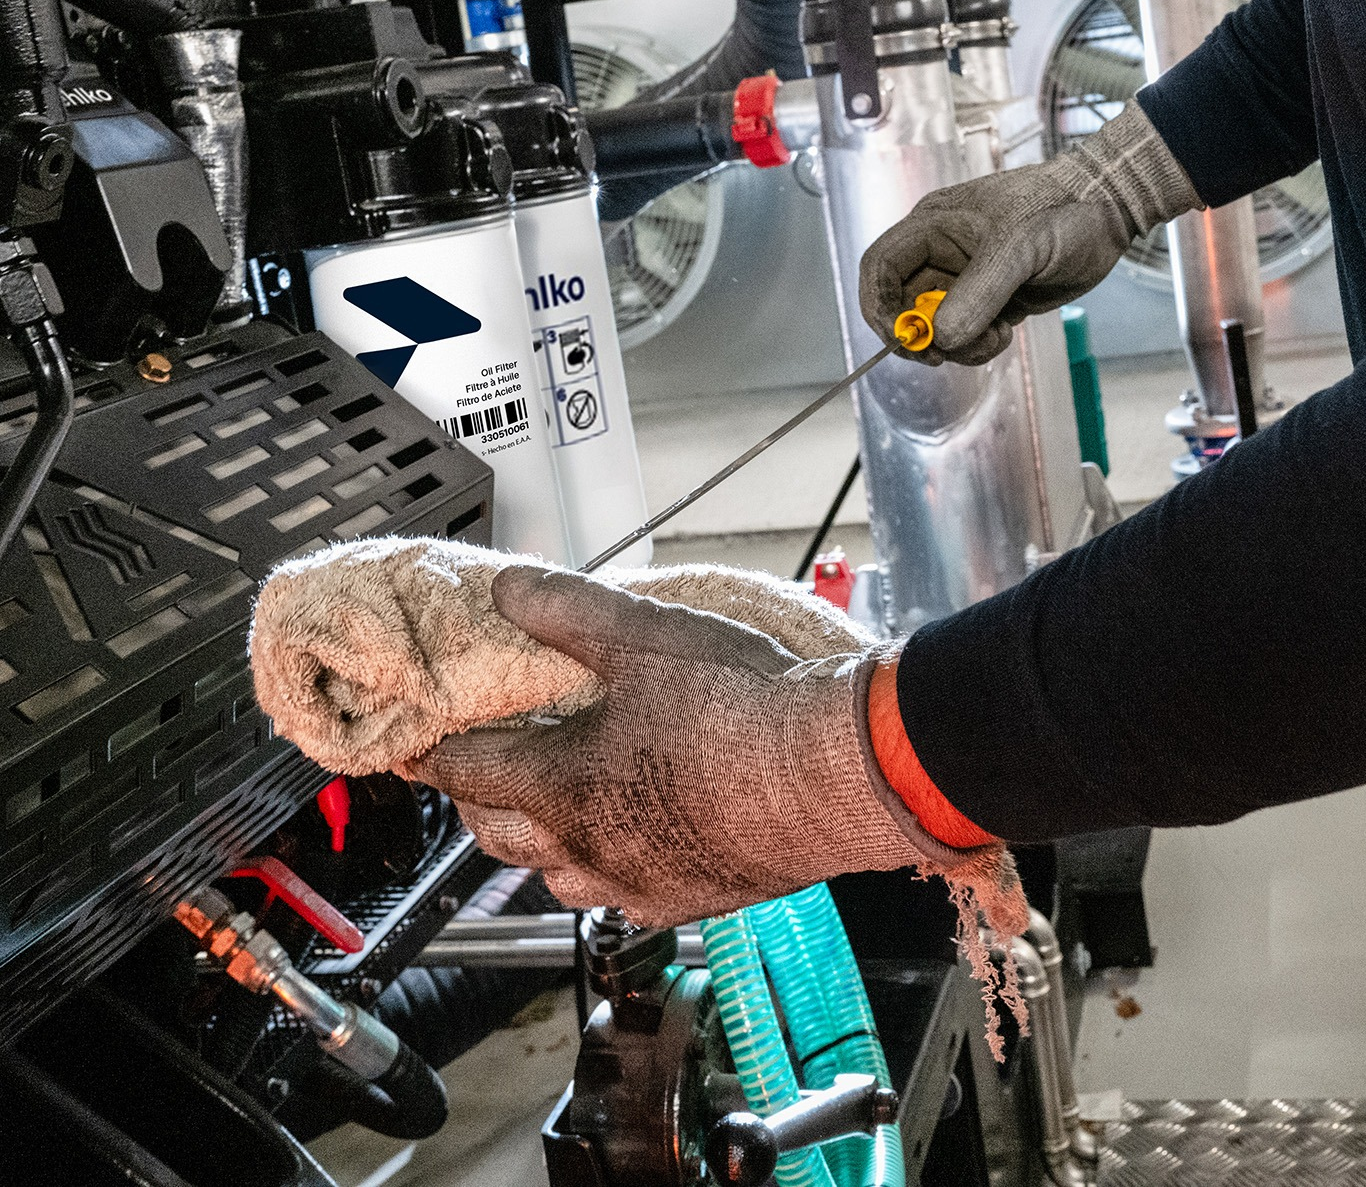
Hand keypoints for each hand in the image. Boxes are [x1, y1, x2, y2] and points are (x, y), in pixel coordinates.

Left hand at [408, 566, 968, 926]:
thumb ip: (567, 609)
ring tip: (545, 809)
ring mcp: (638, 882)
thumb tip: (509, 586)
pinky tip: (626, 844)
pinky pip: (620, 897)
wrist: (829, 775)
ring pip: (554, 875)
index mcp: (562, 784)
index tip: (415, 747)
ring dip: (535, 843)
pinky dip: (602, 869)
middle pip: (498, 834)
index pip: (470, 771)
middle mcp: (588, 846)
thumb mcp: (644, 635)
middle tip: (475, 770)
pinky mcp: (690, 900)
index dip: (435, 754)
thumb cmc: (739, 704)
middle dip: (477, 799)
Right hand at [859, 100, 1200, 365]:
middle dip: (924, 336)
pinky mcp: (991, 301)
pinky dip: (979, 345)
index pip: (880, 267)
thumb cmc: (1060, 209)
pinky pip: (966, 335)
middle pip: (904, 307)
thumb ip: (978, 292)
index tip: (904, 339)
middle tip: (948, 354)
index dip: (879, 306)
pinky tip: (1007, 331)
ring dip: (958, 345)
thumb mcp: (1018, 247)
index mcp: (932, 226)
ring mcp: (966, 279)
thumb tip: (941, 337)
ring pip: (936, 328)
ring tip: (996, 337)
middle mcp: (941, 253)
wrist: (1107, 213)